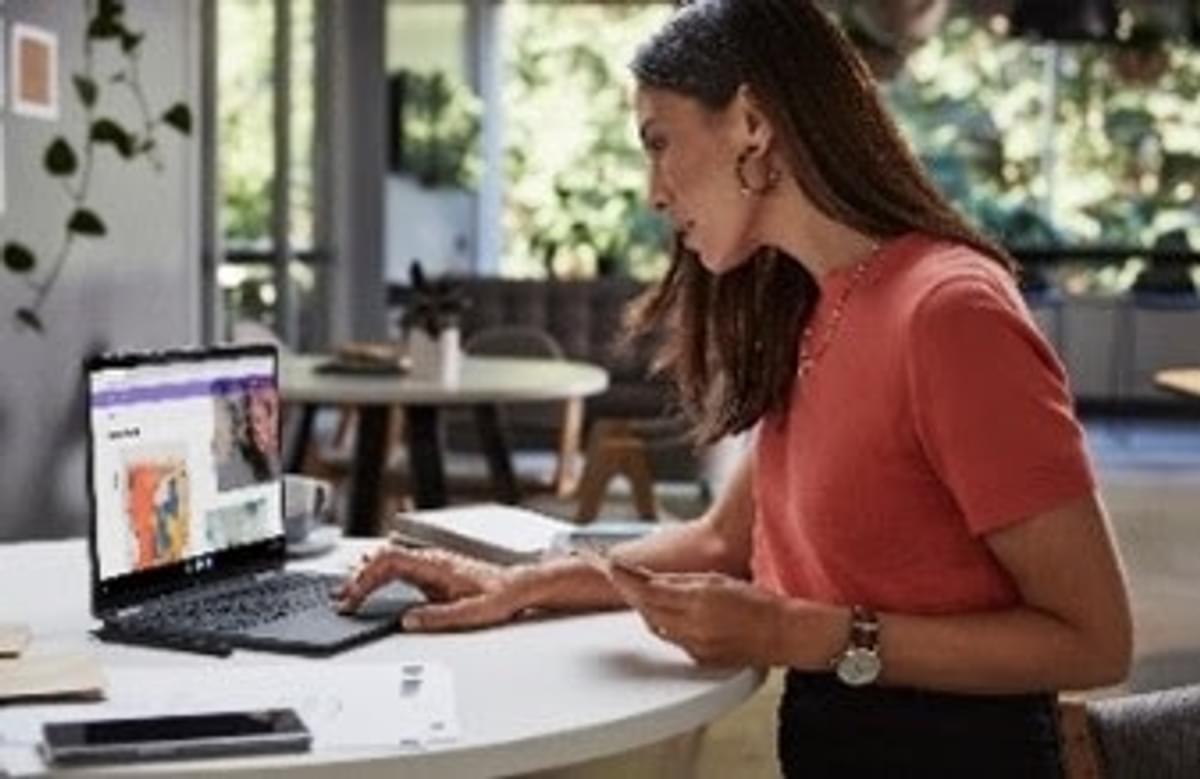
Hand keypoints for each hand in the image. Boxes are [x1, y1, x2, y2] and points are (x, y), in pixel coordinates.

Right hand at [336, 545, 527, 630]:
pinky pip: (399, 567)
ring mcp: (431, 564)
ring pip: (390, 561)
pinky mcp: (433, 571)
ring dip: (367, 575)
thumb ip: (438, 617)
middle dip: (358, 578)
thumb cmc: (499, 597)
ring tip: (348, 593)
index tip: (353, 599)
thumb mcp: (471, 614)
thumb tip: (407, 621)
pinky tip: (372, 586)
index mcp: (436, 566)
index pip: (389, 563)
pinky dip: (380, 576)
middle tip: (342, 600)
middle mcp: (431, 561)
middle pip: (384, 559)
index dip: (366, 579)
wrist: (518, 588)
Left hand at [608, 565, 798, 667]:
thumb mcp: (718, 580)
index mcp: (698, 600)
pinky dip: (663, 625)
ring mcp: (696, 645)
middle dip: (630, 591)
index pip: (650, 588)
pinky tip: (663, 614)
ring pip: (656, 626)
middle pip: (647, 608)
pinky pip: (672, 640)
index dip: (627, 578)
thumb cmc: (758, 602)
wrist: (783, 633)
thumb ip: (682, 582)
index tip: (613, 567)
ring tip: (638, 591)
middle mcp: (693, 625)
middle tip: (618, 576)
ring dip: (645, 608)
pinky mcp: (700, 658)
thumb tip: (653, 579)